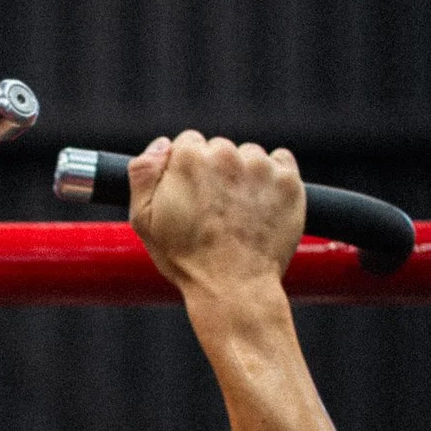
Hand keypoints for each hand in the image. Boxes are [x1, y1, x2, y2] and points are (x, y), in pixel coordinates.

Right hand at [126, 131, 304, 295]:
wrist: (233, 287)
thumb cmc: (187, 258)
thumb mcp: (143, 220)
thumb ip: (142, 173)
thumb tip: (160, 145)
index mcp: (189, 158)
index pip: (188, 143)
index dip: (186, 170)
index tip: (191, 195)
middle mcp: (226, 154)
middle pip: (219, 148)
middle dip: (216, 172)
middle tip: (214, 211)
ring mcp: (261, 167)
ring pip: (249, 157)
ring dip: (244, 176)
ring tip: (238, 213)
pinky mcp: (288, 181)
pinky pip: (280, 163)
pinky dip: (273, 179)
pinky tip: (261, 206)